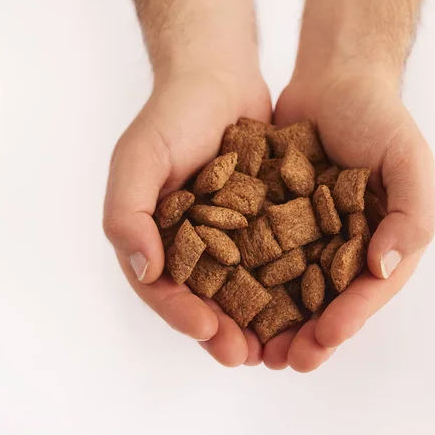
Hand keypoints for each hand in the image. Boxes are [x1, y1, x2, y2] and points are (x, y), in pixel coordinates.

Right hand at [103, 72, 270, 366]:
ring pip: (243, 286)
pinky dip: (286, 281)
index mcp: (156, 236)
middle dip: (225, 330)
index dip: (183, 315)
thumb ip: (128, 213)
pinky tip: (306, 300)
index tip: (209, 333)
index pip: (164, 288)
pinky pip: (273, 256)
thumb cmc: (173, 115)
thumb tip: (143, 269)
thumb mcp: (139, 158)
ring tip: (280, 344)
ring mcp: (228, 233)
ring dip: (258, 318)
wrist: (219, 78)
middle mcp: (192, 241)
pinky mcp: (262, 219)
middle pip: (206, 298)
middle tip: (250, 356)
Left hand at [267, 68, 434, 371]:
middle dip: (305, 334)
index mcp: (382, 240)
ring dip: (272, 319)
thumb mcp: (409, 160)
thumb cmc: (379, 117)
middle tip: (280, 361)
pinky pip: (260, 251)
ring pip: (289, 287)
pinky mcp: (276, 215)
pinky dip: (247, 276)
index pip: (366, 292)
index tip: (321, 343)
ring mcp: (309, 232)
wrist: (335, 78)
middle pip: (325, 300)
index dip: (346, 320)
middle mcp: (345, 244)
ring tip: (250, 346)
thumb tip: (384, 267)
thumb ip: (410, 214)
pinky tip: (227, 297)